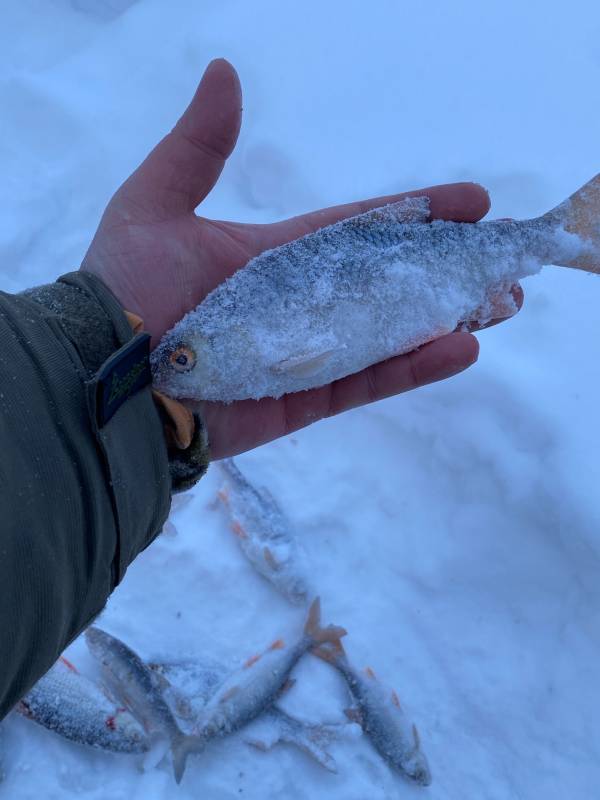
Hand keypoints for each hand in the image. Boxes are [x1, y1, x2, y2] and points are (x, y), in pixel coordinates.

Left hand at [82, 59, 520, 458]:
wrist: (106, 379)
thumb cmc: (126, 289)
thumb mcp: (155, 204)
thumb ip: (199, 148)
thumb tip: (225, 72)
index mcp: (272, 258)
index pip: (356, 230)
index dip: (412, 214)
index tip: (466, 202)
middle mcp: (297, 306)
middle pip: (384, 284)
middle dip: (442, 271)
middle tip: (498, 262)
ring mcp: (304, 355)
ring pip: (388, 335)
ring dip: (444, 319)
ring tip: (499, 304)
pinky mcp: (303, 400)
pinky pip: (366, 382)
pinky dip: (413, 367)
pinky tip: (460, 348)